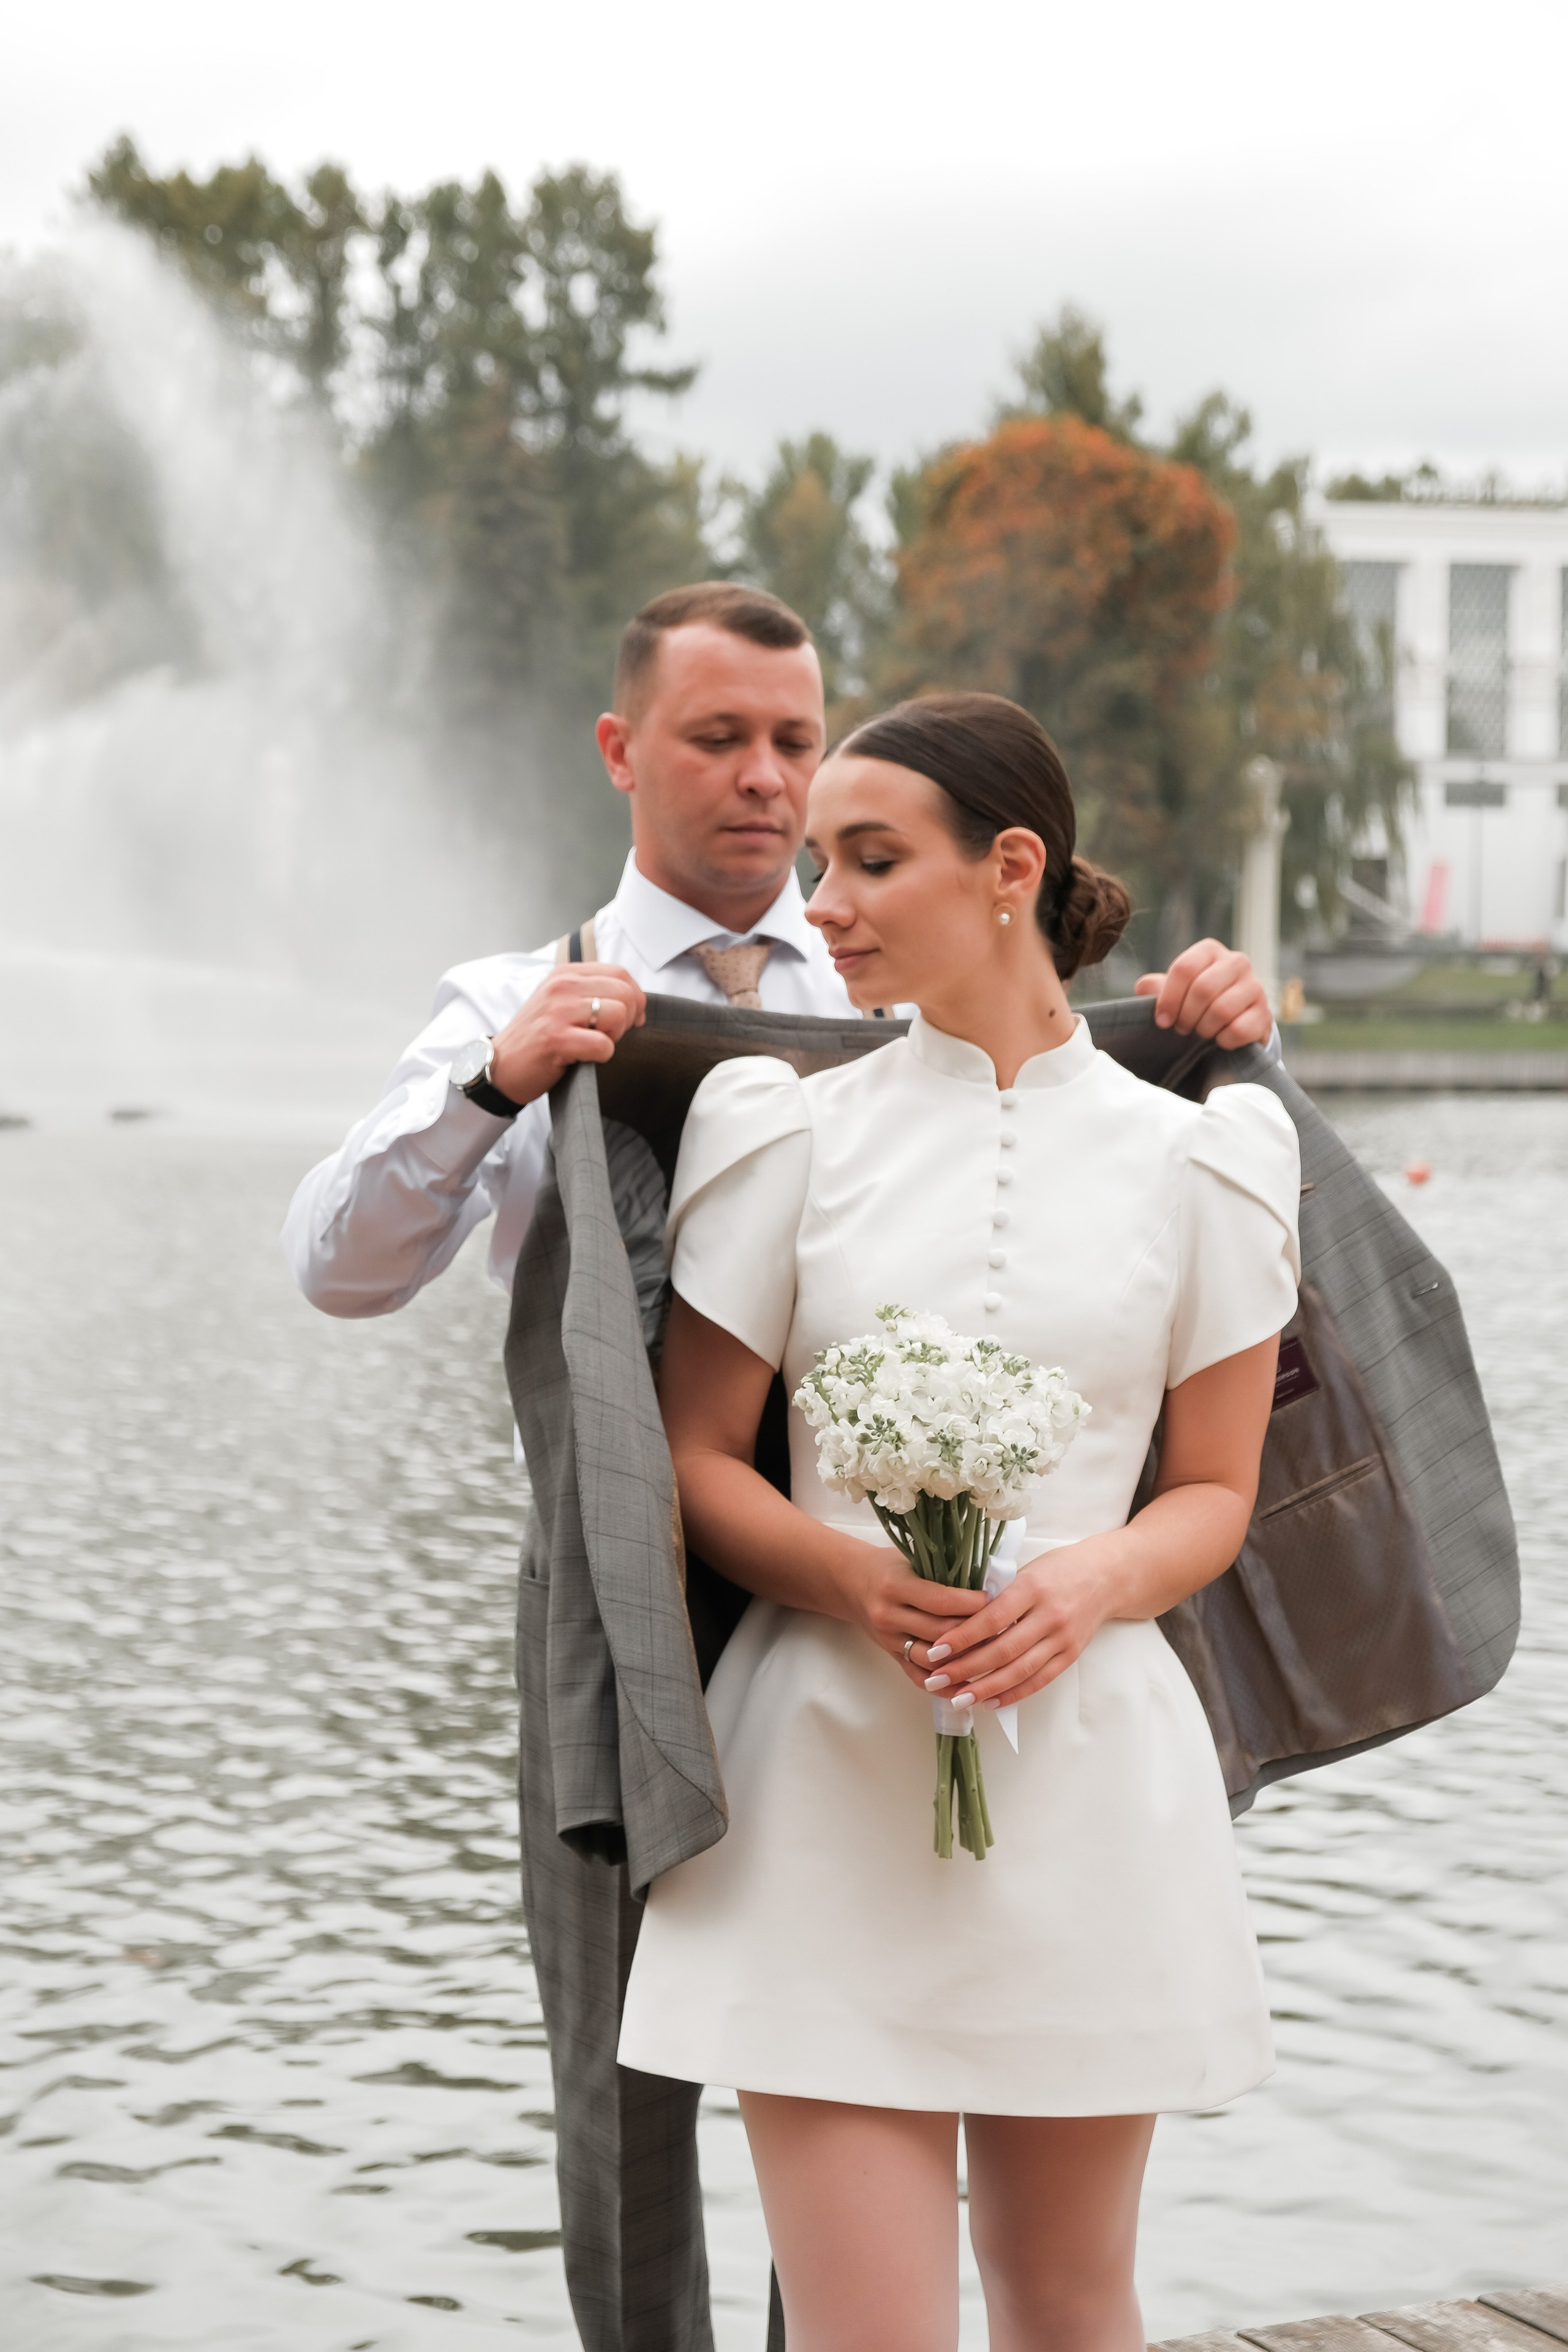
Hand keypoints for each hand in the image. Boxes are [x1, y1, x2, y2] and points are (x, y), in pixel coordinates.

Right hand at [488, 964, 646, 1106]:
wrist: (501, 1066)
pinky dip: (602, 1056)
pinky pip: (603, 1044)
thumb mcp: (561, 1002)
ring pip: (618, 1014)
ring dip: (615, 1036)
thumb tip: (636, 1002)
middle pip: (625, 992)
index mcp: (566, 974)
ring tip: (593, 1044)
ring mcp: (557, 1011)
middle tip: (610, 1035)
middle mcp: (562, 986)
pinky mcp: (556, 1038)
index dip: (635, 998)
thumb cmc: (538, 1038)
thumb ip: (592, 993)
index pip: (620, 973)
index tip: (629, 1020)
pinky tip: (584, 1058)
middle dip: (628, 1019)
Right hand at [829, 1539, 988, 1674]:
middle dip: (975, 1633)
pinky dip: (944, 1685)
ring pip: (932, 1660)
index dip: (972, 1604)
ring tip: (992, 1655)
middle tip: (1004, 1628)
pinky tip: (968, 1684)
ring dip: (964, 1660)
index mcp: (895, 1586)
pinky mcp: (891, 1657)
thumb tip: (989, 1584)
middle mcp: (889, 1616)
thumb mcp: (911, 1559)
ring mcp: (889, 1641)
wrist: (849, 1582)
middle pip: (940, 1633)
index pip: (940, 1601)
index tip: (998, 1600)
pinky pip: (919, 1677)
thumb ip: (942, 1573)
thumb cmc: (887, 1566)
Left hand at [915, 1538, 1119, 1708]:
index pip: (991, 1619)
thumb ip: (999, 1596)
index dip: (961, 1638)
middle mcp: (1049, 1615)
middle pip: (1002, 1650)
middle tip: (936, 1680)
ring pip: (1020, 1670)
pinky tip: (990, 1702)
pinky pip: (1039, 1679)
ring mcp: (1062, 1638)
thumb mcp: (1026, 1571)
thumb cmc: (1058, 1569)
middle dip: (965, 1669)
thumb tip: (959, 1623)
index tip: (935, 1651)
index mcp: (1031, 1588)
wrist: (1106, 1576)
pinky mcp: (1071, 1655)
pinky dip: (1014, 1693)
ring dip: (986, 1688)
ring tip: (958, 1699)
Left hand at [1135, 940, 1272, 1049]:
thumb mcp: (1175, 991)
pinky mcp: (1264, 1013)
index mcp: (1209, 951)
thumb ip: (1156, 987)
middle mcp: (1236, 962)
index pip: (1184, 968)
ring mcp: (1255, 987)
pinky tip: (1220, 1039)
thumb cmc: (1198, 1003)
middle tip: (1182, 1028)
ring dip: (1204, 1029)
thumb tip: (1144, 986)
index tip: (1162, 1020)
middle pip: (1203, 989)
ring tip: (1201, 1032)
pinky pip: (1239, 1029)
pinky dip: (1223, 1040)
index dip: (1168, 999)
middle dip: (1186, 1016)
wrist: (1234, 1020)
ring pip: (1221, 1010)